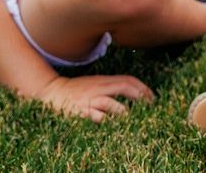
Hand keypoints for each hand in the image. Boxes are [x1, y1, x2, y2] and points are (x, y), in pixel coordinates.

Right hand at [36, 74, 154, 122]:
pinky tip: (111, 124)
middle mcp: (98, 88)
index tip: (153, 97)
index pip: (128, 80)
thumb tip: (134, 92)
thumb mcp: (97, 83)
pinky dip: (103, 119)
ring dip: (123, 111)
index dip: (142, 87)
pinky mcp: (79, 111)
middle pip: (123, 87)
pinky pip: (93, 116)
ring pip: (109, 102)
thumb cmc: (78, 90)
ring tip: (133, 118)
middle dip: (139, 96)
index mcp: (104, 81)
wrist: (53, 91)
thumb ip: (112, 87)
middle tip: (150, 106)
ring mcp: (89, 100)